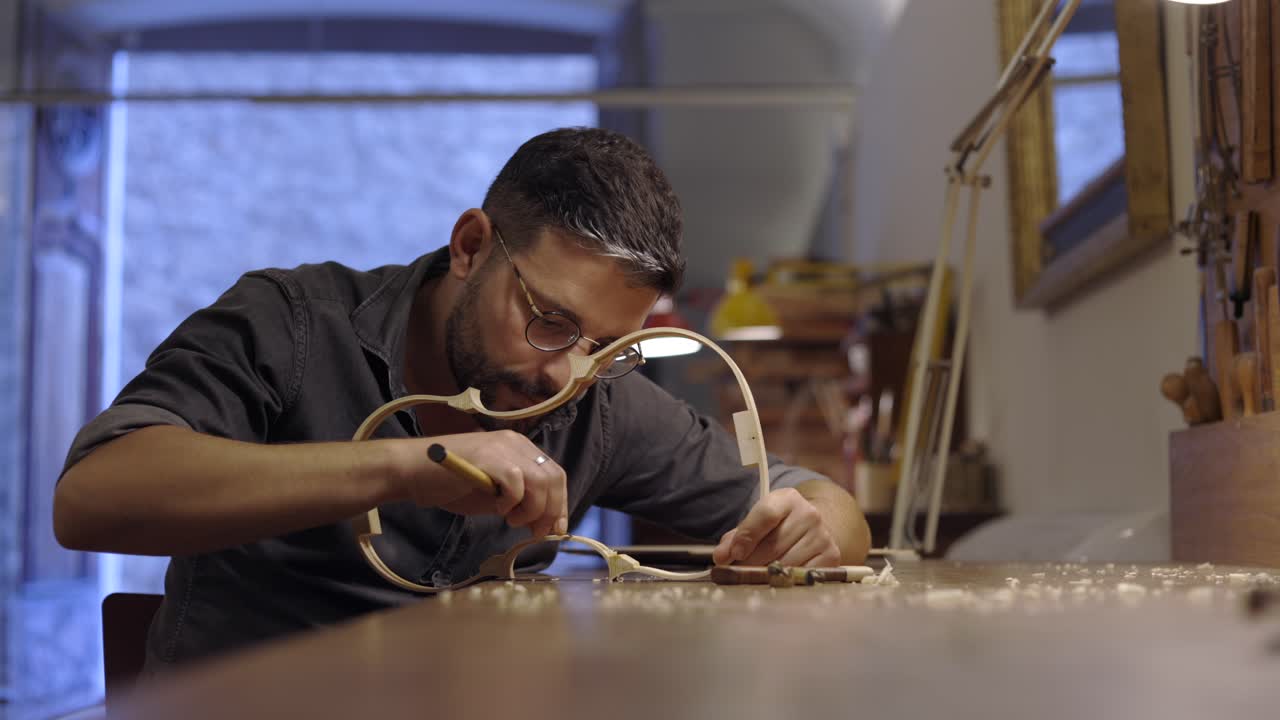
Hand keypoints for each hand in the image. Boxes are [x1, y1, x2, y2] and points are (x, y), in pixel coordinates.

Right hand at [400, 431, 567, 538]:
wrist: (412, 470)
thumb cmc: (447, 484)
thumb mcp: (491, 493)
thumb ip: (517, 501)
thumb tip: (542, 522)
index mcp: (519, 447)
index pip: (554, 474)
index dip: (560, 504)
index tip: (556, 528)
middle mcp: (516, 442)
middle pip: (554, 478)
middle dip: (551, 511)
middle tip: (536, 532)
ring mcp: (503, 447)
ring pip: (540, 483)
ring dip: (532, 510)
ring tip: (512, 521)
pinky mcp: (490, 458)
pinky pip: (517, 484)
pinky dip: (513, 503)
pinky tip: (498, 510)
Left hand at [712, 488, 839, 566]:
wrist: (813, 530)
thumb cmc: (779, 528)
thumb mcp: (757, 524)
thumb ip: (735, 538)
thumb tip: (720, 557)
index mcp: (787, 498)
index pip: (766, 515)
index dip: (746, 537)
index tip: (733, 555)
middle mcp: (809, 513)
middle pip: (773, 545)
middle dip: (751, 562)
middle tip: (740, 571)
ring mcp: (823, 535)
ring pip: (786, 563)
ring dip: (767, 573)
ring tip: (760, 572)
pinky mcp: (831, 556)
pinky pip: (801, 575)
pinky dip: (786, 580)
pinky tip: (780, 576)